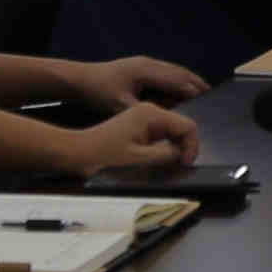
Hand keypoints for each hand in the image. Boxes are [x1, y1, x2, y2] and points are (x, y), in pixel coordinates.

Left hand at [47, 100, 196, 176]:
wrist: (79, 151)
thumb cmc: (104, 155)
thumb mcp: (138, 158)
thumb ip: (165, 154)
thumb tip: (183, 153)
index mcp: (151, 113)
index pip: (187, 125)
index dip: (192, 146)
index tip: (185, 164)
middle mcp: (150, 108)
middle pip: (184, 120)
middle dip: (189, 141)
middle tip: (185, 162)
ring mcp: (145, 112)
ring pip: (176, 121)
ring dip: (182, 139)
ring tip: (181, 157)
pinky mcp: (141, 120)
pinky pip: (166, 125)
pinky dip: (172, 136)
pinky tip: (170, 149)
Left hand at [80, 53, 205, 105]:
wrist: (82, 79)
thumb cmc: (99, 92)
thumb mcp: (120, 106)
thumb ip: (144, 112)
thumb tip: (165, 118)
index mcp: (146, 71)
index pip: (177, 81)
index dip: (193, 90)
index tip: (207, 100)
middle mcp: (148, 63)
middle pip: (179, 72)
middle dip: (196, 82)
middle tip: (212, 93)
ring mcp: (145, 63)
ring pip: (174, 69)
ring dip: (188, 79)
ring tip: (203, 90)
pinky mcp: (141, 66)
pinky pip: (165, 71)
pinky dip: (177, 78)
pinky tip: (180, 87)